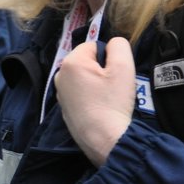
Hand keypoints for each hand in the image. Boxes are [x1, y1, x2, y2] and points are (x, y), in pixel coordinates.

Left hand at [53, 37, 135, 166]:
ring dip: (96, 84)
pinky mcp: (64, 109)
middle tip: (113, 88)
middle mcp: (60, 75)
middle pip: (87, 62)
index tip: (115, 75)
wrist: (106, 139)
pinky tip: (99, 109)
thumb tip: (112, 44)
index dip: (109, 58)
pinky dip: (90, 97)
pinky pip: (80, 94)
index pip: (94, 46)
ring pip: (84, 78)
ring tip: (107, 99)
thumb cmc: (114, 102)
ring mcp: (60, 93)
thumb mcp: (124, 68)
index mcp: (71, 62)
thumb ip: (119, 46)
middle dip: (102, 70)